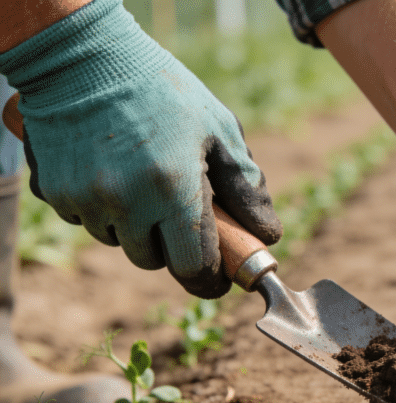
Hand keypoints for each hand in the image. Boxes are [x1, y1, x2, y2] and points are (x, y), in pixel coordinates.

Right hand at [0, 0, 280, 297]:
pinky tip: (110, 171)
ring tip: (143, 181)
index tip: (218, 277)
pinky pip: (85, 221)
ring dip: (135, 227)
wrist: (82, 57)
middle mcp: (125, 201)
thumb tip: (268, 234)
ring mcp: (84, 199)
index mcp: (174, 188)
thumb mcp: (218, 129)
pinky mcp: (54, 192)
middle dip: (172, 246)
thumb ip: (246, 187)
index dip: (210, 278)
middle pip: (154, 261)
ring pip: (118, 243)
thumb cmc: (163, 91)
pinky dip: (101, 208)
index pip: (193, 266)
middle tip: (180, 214)